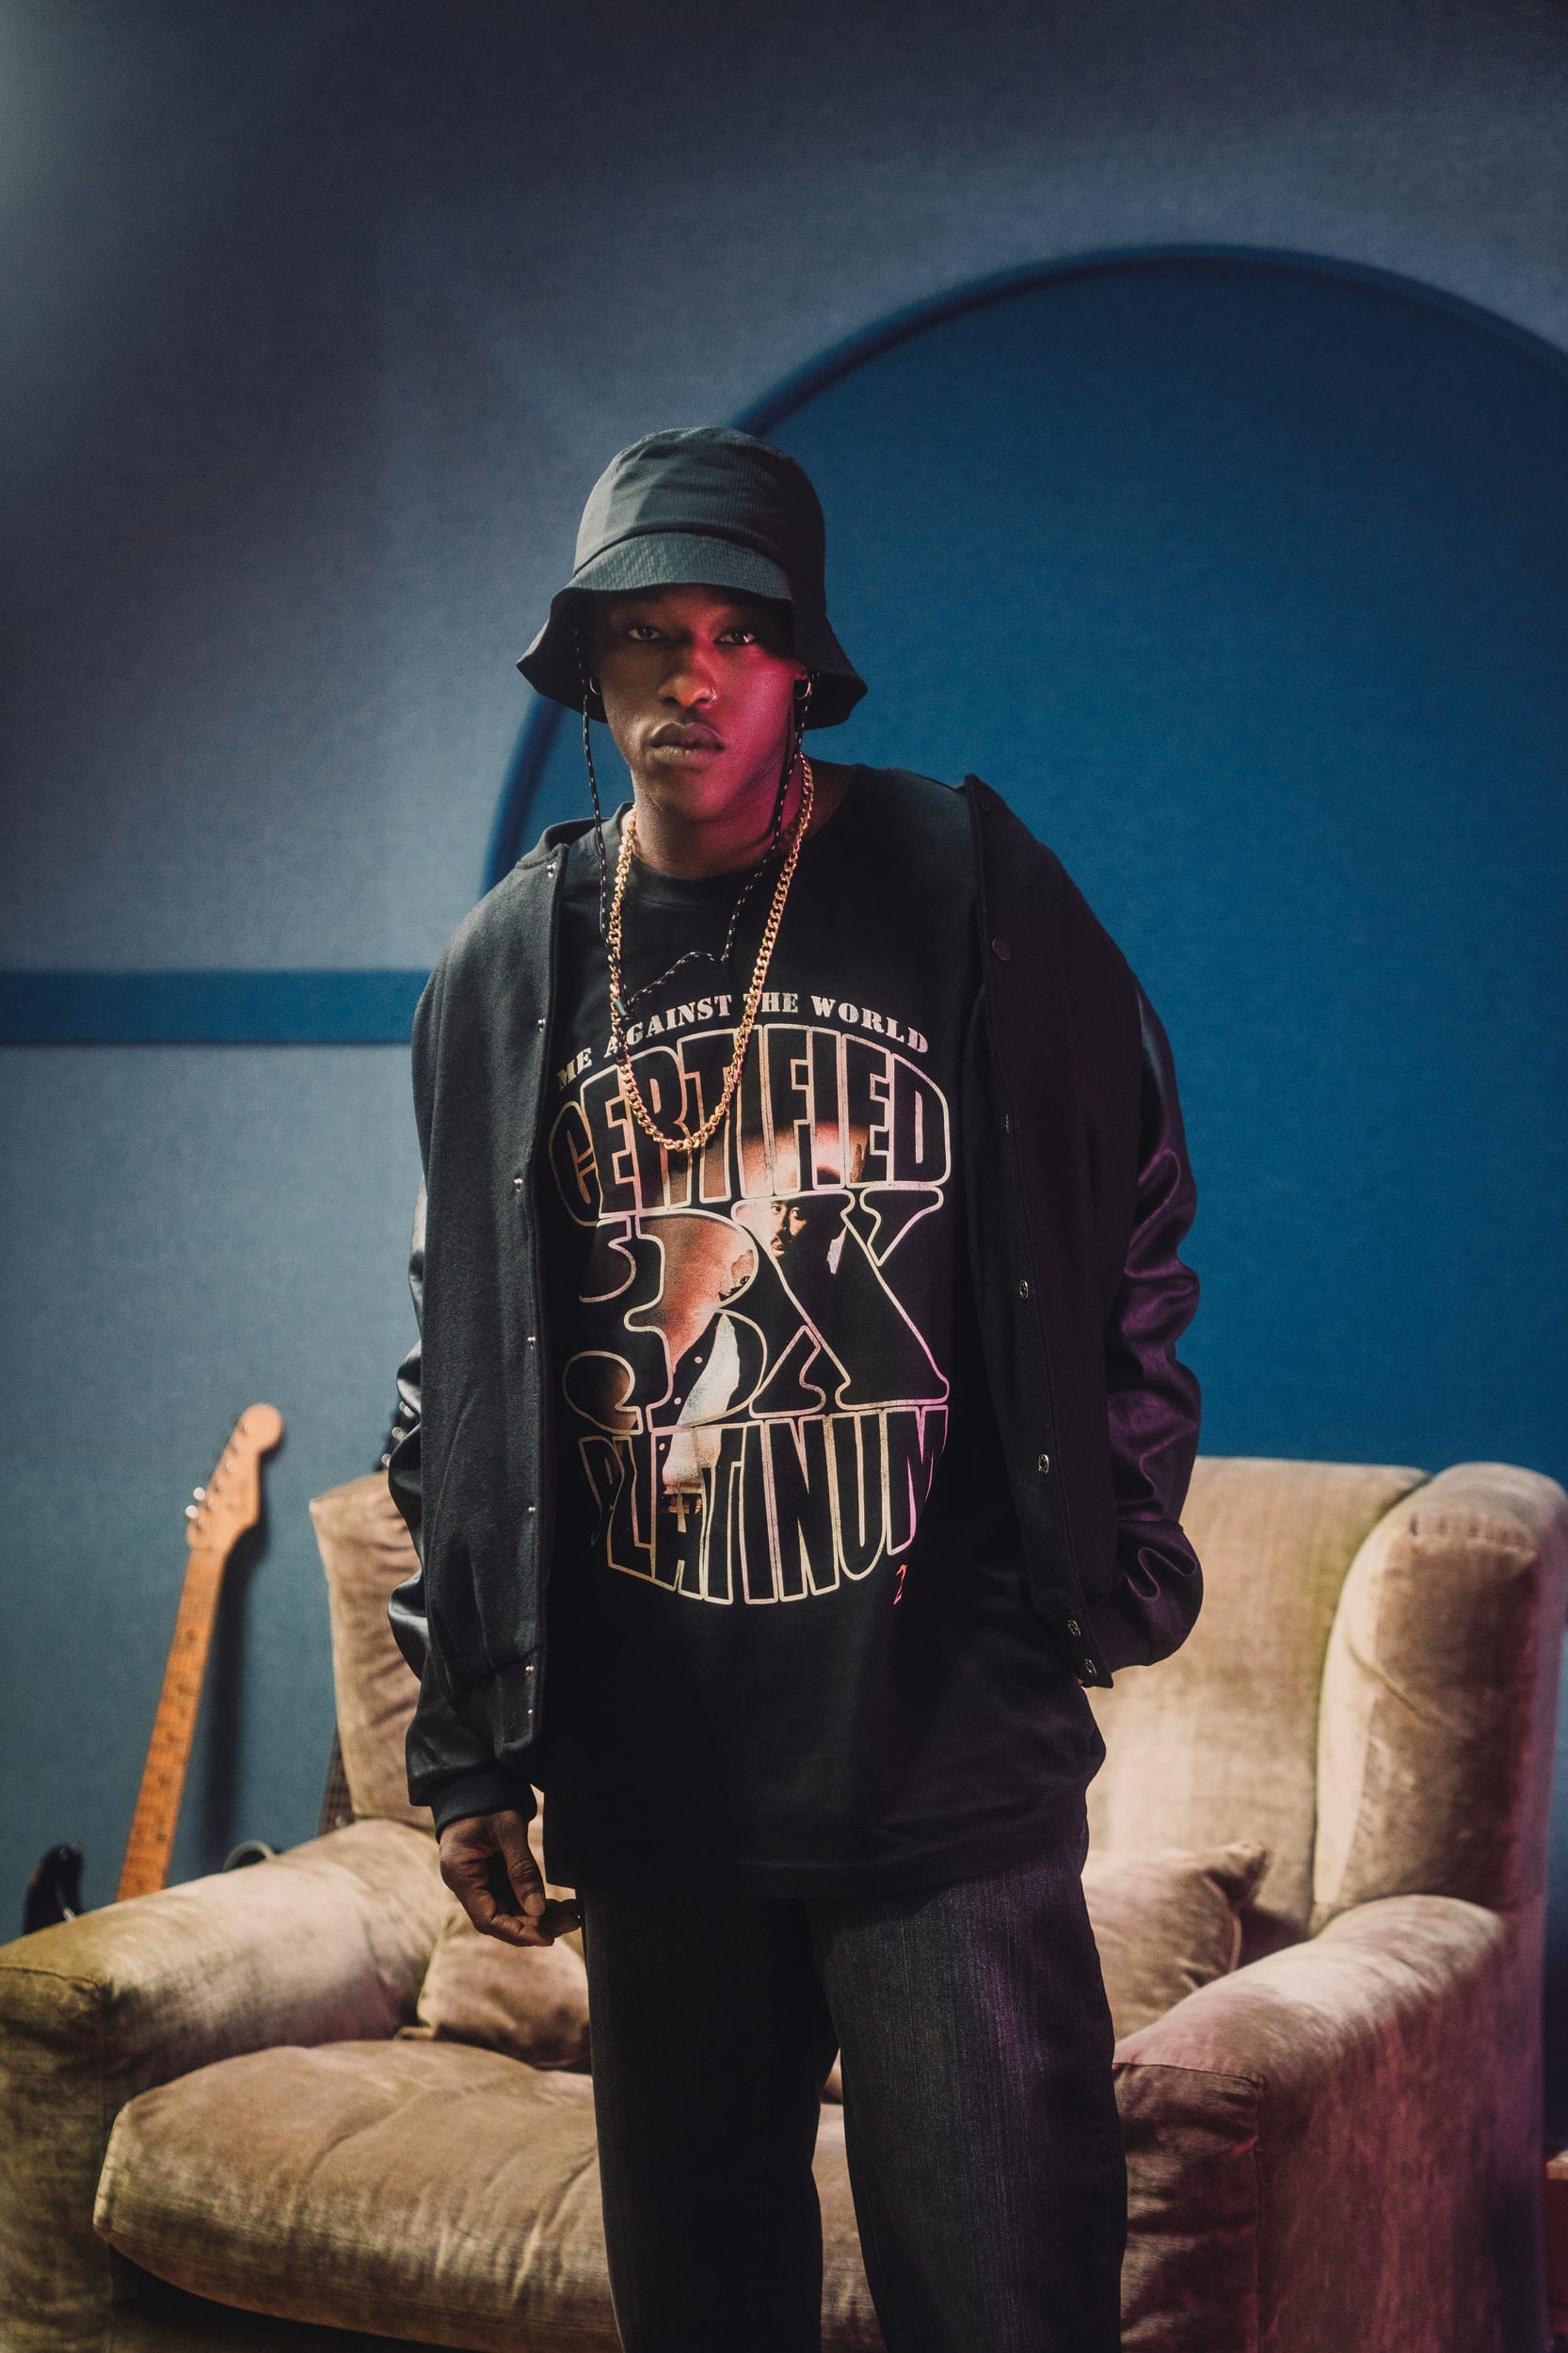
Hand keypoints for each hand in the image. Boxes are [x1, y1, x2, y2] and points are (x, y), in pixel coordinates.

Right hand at [439, 1808, 581, 1947]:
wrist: (477, 1781)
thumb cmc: (487, 1799)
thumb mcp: (506, 1828)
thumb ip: (521, 1868)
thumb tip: (538, 1908)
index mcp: (461, 1875)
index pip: (488, 1919)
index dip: (517, 1931)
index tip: (547, 1937)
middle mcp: (469, 1884)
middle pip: (502, 1918)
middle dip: (536, 1924)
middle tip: (572, 1922)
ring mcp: (482, 1881)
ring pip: (512, 1911)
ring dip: (541, 1916)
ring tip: (573, 1915)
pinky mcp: (495, 1875)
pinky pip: (516, 1897)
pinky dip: (537, 1902)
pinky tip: (561, 1906)